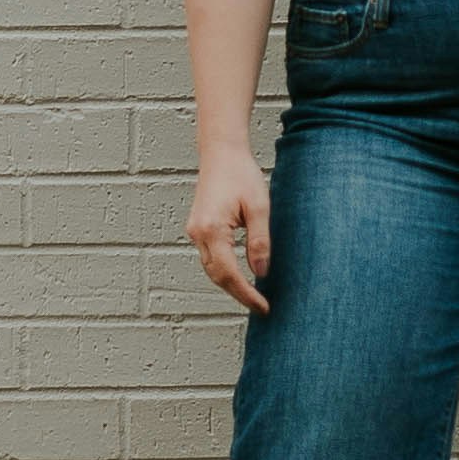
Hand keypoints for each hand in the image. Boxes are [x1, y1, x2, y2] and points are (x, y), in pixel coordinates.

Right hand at [186, 155, 275, 310]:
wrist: (221, 152)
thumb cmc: (241, 174)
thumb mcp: (259, 207)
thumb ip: (259, 242)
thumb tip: (261, 273)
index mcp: (212, 229)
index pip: (229, 274)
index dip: (246, 294)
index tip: (263, 307)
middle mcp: (198, 233)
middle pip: (217, 276)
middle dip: (238, 294)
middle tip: (261, 306)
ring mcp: (195, 231)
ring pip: (212, 269)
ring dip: (231, 285)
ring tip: (253, 296)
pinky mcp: (198, 228)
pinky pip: (210, 258)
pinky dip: (224, 271)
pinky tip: (240, 277)